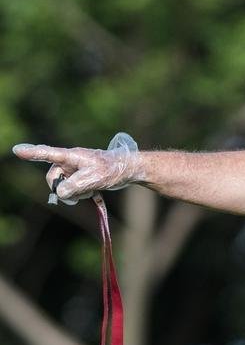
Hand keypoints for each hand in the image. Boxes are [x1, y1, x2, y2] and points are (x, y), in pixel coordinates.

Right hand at [12, 132, 141, 204]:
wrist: (128, 170)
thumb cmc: (111, 170)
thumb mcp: (93, 179)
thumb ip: (73, 186)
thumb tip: (60, 194)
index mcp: (71, 156)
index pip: (48, 154)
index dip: (32, 153)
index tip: (17, 150)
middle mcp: (69, 162)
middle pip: (53, 179)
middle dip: (64, 189)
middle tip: (83, 192)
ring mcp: (74, 170)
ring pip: (63, 187)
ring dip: (75, 193)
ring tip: (92, 190)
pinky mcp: (80, 177)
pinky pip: (72, 189)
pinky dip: (80, 194)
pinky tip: (94, 193)